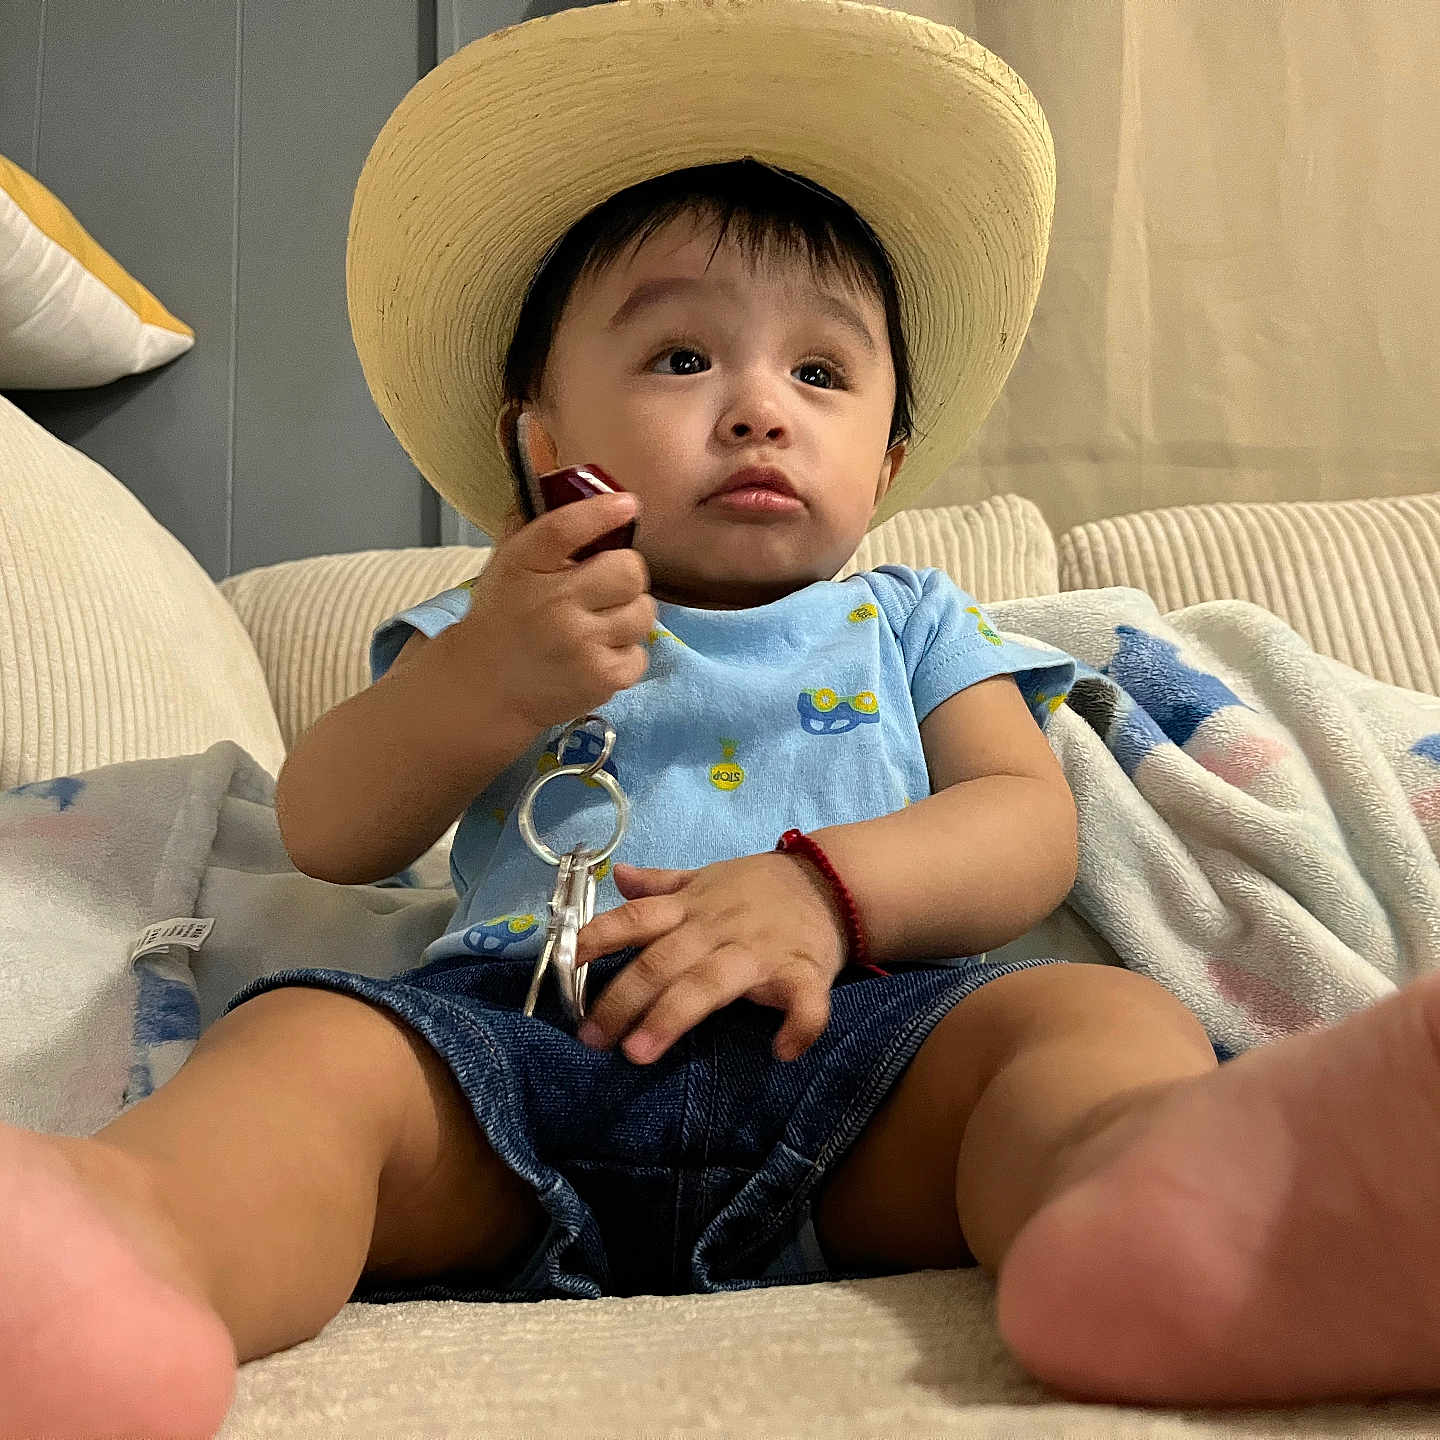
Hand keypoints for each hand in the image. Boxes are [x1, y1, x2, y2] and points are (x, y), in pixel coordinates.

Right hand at [450, 492, 655, 732]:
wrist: (486, 688)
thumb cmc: (506, 618)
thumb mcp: (509, 565)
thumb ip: (541, 529)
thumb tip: (586, 490)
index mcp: (525, 565)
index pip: (566, 527)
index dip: (602, 511)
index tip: (628, 505)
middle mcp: (554, 602)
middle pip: (630, 570)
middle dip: (626, 576)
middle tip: (608, 588)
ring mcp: (581, 643)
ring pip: (643, 612)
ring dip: (629, 616)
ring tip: (601, 626)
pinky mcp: (602, 678)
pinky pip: (641, 652)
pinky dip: (626, 655)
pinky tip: (597, 655)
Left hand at [573, 853, 849, 1063]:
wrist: (832, 882)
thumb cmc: (759, 887)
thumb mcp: (708, 877)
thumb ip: (663, 884)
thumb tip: (619, 877)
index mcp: (693, 907)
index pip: (637, 918)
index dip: (599, 937)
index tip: (567, 963)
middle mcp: (718, 928)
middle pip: (662, 961)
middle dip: (624, 998)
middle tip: (592, 1039)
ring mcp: (759, 951)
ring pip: (711, 983)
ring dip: (675, 1015)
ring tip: (641, 1053)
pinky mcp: (804, 971)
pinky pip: (804, 1002)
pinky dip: (797, 1026)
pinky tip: (781, 1052)